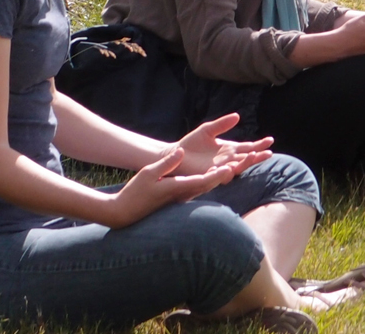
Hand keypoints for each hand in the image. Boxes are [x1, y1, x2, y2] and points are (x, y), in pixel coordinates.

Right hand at [103, 148, 238, 227]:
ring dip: (217, 179)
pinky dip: (207, 183)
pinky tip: (214, 176)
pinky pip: (197, 190)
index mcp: (176, 188)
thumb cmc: (135, 192)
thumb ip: (166, 164)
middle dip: (222, 176)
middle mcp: (182, 195)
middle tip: (239, 166)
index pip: (201, 181)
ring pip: (203, 188)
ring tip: (232, 169)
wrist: (126, 213)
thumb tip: (181, 152)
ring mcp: (180, 199)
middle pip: (207, 185)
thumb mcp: (148, 173)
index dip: (216, 175)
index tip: (229, 169)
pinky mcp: (177, 200)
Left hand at [169, 114, 273, 176]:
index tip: (270, 140)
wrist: (176, 154)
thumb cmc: (192, 143)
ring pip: (236, 168)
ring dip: (245, 163)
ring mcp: (219, 168)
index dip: (259, 144)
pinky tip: (231, 167)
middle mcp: (227, 160)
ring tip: (253, 155)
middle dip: (257, 156)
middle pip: (246, 159)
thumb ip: (222, 124)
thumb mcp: (208, 129)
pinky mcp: (208, 175)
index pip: (247, 147)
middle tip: (268, 153)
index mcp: (229, 149)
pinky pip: (219, 175)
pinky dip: (226, 172)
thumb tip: (238, 116)